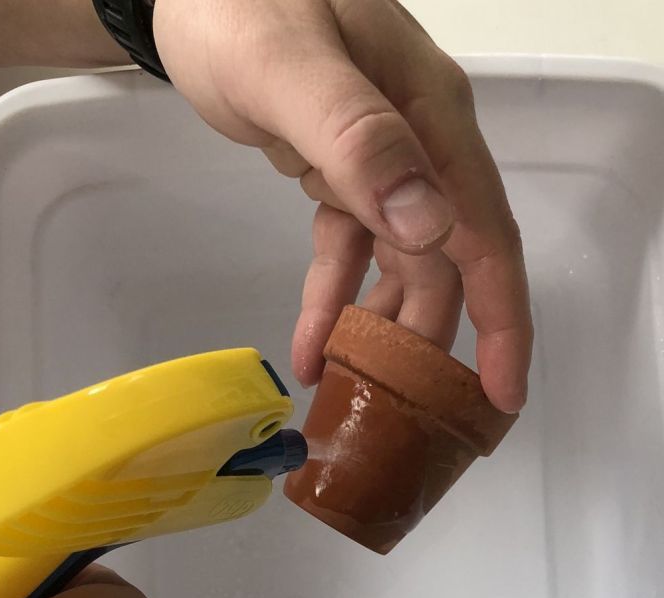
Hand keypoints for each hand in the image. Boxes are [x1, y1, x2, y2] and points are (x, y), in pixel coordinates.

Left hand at [154, 0, 532, 411]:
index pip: (483, 232)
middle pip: (446, 264)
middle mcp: (417, 145)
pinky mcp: (338, 173)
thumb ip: (360, 137)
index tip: (502, 394)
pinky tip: (309, 346)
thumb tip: (429, 226)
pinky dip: (331, 300)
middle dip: (434, 343)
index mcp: (428, 117)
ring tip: (351, 393)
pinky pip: (345, 250)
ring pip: (400, 265)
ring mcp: (379, 162)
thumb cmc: (234, 8)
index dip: (502, 320)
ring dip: (379, 331)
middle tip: (412, 416)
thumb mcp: (288, 67)